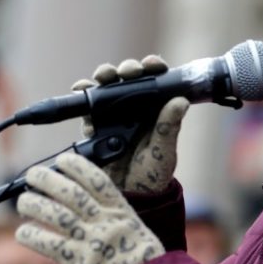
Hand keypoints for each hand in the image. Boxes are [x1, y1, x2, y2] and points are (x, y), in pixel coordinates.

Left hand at [16, 153, 164, 263]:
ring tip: (24, 200)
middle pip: (72, 194)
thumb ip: (112, 214)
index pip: (97, 181)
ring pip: (58, 215)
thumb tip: (86, 199)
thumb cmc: (142, 259)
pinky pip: (51, 245)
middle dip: (49, 180)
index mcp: (120, 211)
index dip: (77, 167)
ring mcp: (92, 242)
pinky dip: (34, 236)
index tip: (63, 159)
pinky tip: (23, 231)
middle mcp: (105, 222)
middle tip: (34, 174)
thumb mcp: (134, 227)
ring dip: (35, 205)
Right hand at [71, 55, 188, 192]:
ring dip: (104, 77)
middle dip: (127, 69)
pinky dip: (83, 94)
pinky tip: (82, 88)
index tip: (152, 65)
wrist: (129, 198)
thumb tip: (181, 101)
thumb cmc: (152, 176)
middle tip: (127, 71)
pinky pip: (88, 107)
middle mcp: (136, 109)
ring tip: (103, 76)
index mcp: (156, 110)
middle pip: (129, 80)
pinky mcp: (96, 126)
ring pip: (108, 88)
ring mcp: (114, 116)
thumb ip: (169, 127)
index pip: (156, 81)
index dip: (153, 68)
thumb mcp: (163, 152)